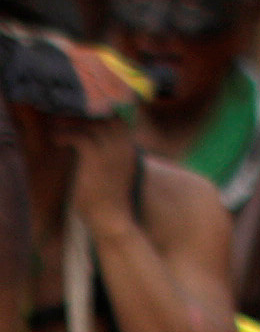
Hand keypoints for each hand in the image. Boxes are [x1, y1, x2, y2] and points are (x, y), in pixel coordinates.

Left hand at [61, 115, 135, 235]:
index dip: (102, 113)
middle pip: (105, 117)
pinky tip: (57, 140)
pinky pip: (79, 137)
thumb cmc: (110, 200)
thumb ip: (111, 156)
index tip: (83, 116)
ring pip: (90, 124)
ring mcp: (109, 152)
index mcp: (129, 150)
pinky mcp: (94, 159)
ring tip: (58, 127)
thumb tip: (95, 147)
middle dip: (85, 114)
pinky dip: (65, 135)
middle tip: (66, 117)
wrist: (111, 218)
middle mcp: (122, 147)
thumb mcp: (117, 173)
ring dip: (71, 123)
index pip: (119, 119)